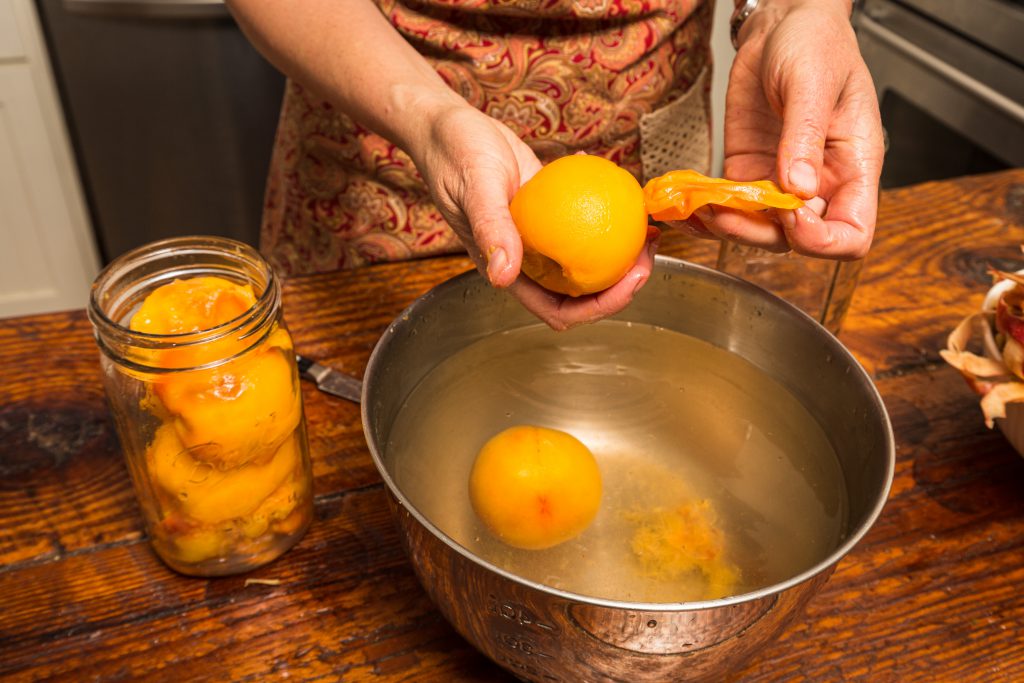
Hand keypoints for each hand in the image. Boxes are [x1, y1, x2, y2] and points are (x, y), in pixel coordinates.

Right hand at [410, 103, 657, 329]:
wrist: (448, 126)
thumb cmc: (452, 155)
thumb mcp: (475, 188)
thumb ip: (490, 230)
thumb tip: (502, 276)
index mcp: (509, 271)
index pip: (559, 309)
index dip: (598, 308)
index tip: (630, 282)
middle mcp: (527, 261)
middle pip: (582, 292)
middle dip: (621, 284)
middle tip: (649, 252)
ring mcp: (541, 237)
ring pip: (587, 259)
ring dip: (620, 253)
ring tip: (649, 230)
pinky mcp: (549, 211)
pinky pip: (585, 220)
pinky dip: (608, 213)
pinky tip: (625, 193)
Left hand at [686, 0, 883, 258]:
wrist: (780, 25)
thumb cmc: (816, 44)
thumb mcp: (812, 83)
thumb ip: (805, 135)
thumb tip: (798, 188)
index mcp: (854, 168)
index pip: (851, 235)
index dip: (822, 241)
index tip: (793, 215)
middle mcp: (820, 185)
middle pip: (798, 242)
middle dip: (761, 234)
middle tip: (728, 212)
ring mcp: (781, 183)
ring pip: (759, 231)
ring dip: (729, 227)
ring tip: (702, 208)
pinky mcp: (748, 174)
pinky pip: (732, 208)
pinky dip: (709, 214)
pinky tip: (687, 209)